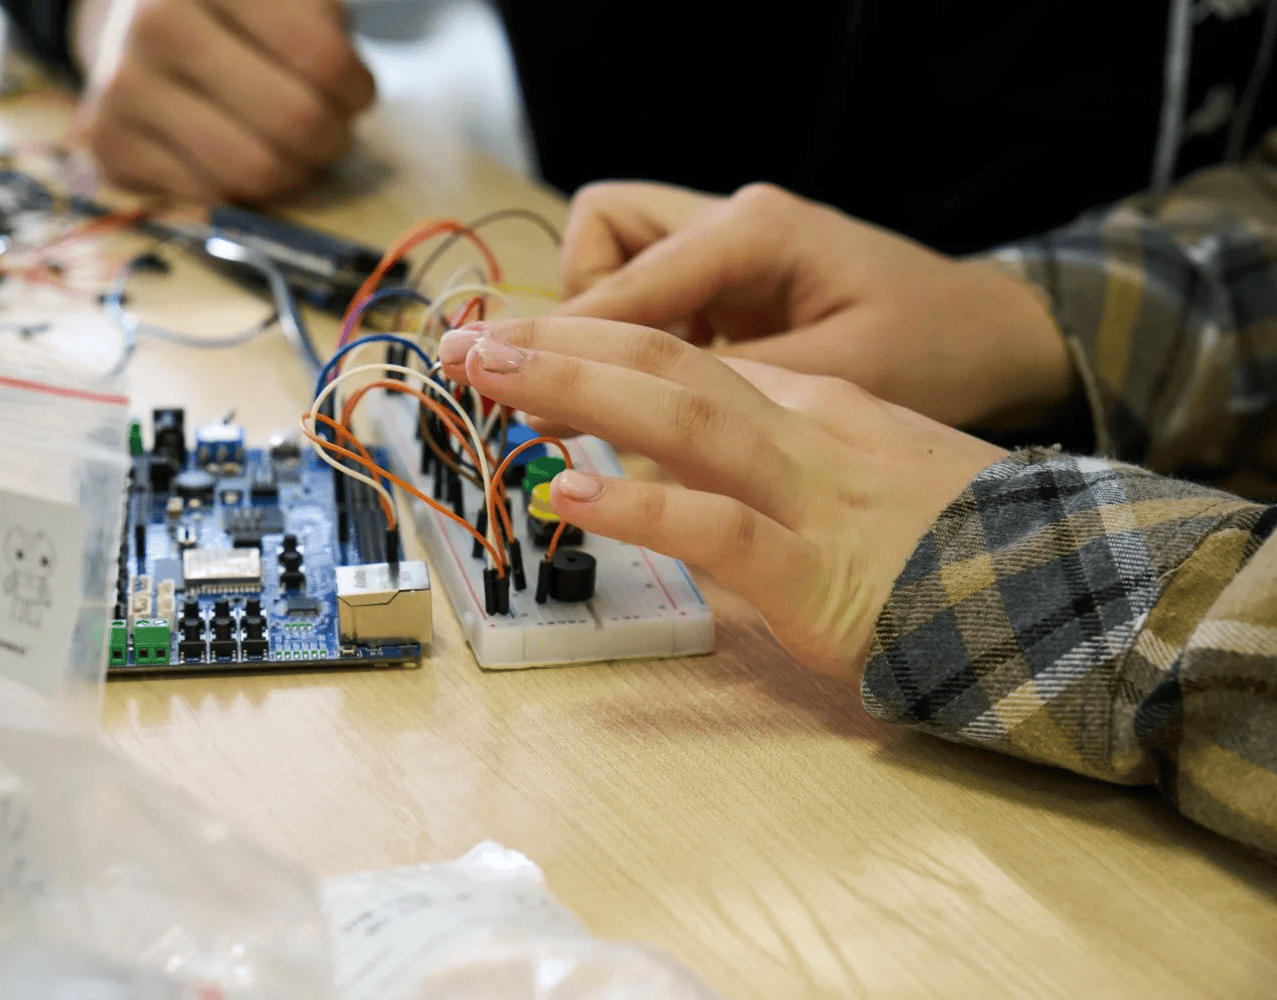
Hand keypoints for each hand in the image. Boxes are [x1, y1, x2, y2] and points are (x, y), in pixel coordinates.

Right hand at [74, 0, 373, 201]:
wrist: (134, 21)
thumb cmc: (238, 13)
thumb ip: (324, 30)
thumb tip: (346, 98)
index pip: (321, 57)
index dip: (355, 88)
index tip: (352, 90)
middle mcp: (157, 22)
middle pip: (294, 121)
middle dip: (331, 138)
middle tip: (329, 129)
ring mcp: (126, 84)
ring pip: (254, 170)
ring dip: (295, 172)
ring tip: (293, 148)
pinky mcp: (109, 142)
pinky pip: (212, 197)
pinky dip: (240, 191)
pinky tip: (236, 155)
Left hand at [438, 319, 1006, 682]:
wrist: (1066, 595)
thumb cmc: (959, 542)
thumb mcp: (869, 468)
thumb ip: (783, 448)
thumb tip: (687, 439)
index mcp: (818, 405)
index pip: (689, 355)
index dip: (595, 341)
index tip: (521, 335)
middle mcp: (807, 430)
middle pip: (671, 362)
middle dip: (565, 342)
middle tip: (472, 337)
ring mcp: (811, 495)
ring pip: (684, 418)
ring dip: (578, 390)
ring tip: (493, 378)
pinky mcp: (815, 573)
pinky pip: (717, 527)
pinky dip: (638, 503)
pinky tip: (568, 491)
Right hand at [555, 181, 1073, 429]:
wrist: (995, 332)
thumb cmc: (935, 347)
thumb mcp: (840, 376)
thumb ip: (730, 394)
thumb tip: (632, 435)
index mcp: (755, 233)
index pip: (625, 282)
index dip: (565, 342)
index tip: (518, 393)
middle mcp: (733, 221)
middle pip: (601, 237)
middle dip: (560, 312)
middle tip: (507, 377)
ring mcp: (732, 244)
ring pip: (618, 259)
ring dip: (599, 322)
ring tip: (595, 398)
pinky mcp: (735, 278)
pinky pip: (657, 296)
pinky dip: (635, 338)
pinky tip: (640, 396)